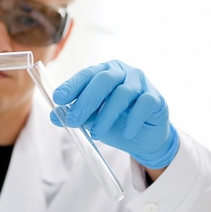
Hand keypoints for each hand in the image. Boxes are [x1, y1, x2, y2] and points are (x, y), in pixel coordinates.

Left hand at [50, 60, 178, 168]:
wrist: (144, 138)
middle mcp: (123, 73)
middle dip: (86, 101)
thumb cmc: (117, 123)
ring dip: (106, 115)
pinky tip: (126, 133)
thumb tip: (54, 116)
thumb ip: (76, 116)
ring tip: (96, 135)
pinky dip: (133, 120)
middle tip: (73, 121)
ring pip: (123, 93)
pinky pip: (144, 104)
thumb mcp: (92, 121)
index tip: (58, 99)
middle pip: (104, 79)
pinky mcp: (156, 98)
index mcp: (104, 73)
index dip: (72, 86)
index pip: (86, 75)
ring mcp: (141, 83)